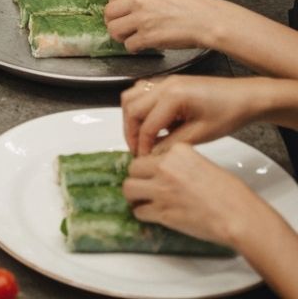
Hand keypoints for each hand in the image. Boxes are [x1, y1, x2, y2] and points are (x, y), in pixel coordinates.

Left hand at [105, 0, 224, 51]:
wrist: (208, 20)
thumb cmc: (192, 6)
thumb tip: (126, 6)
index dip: (115, 8)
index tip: (120, 15)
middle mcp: (138, 1)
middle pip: (108, 13)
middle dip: (113, 22)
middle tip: (121, 28)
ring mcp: (141, 19)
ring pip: (114, 30)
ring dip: (121, 36)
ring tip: (131, 38)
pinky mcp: (148, 37)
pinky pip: (129, 45)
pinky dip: (133, 48)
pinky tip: (142, 46)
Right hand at [122, 75, 263, 155]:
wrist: (245, 97)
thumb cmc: (229, 114)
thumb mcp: (201, 134)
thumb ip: (172, 144)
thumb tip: (152, 155)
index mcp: (173, 96)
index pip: (146, 124)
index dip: (142, 144)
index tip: (143, 159)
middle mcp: (163, 84)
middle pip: (131, 107)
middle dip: (130, 131)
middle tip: (137, 150)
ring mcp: (164, 80)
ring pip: (131, 96)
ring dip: (132, 117)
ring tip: (140, 137)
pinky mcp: (167, 82)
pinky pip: (142, 91)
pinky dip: (139, 107)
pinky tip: (150, 122)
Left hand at [124, 143, 263, 247]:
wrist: (239, 216)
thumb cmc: (231, 194)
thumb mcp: (204, 164)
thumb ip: (182, 164)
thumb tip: (172, 171)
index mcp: (177, 151)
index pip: (150, 152)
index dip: (150, 165)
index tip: (151, 172)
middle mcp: (165, 167)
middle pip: (133, 168)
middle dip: (137, 178)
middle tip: (143, 185)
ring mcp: (161, 190)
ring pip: (129, 189)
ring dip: (134, 195)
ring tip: (140, 200)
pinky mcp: (162, 212)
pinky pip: (139, 211)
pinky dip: (142, 213)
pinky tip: (149, 214)